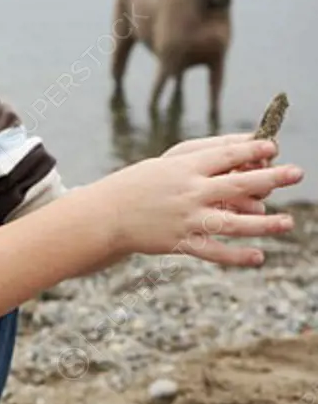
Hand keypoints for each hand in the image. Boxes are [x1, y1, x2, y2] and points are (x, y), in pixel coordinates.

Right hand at [98, 137, 302, 265]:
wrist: (106, 215)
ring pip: (233, 223)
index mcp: (185, 167)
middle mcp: (189, 192)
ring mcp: (186, 220)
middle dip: (271, 178)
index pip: (226, 155)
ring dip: (264, 224)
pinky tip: (258, 256)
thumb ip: (202, 157)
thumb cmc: (141, 184)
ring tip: (288, 223)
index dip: (253, 150)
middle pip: (238, 184)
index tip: (274, 147)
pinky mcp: (180, 243)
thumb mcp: (168, 163)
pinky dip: (237, 256)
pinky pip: (214, 252)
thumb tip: (242, 153)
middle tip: (297, 173)